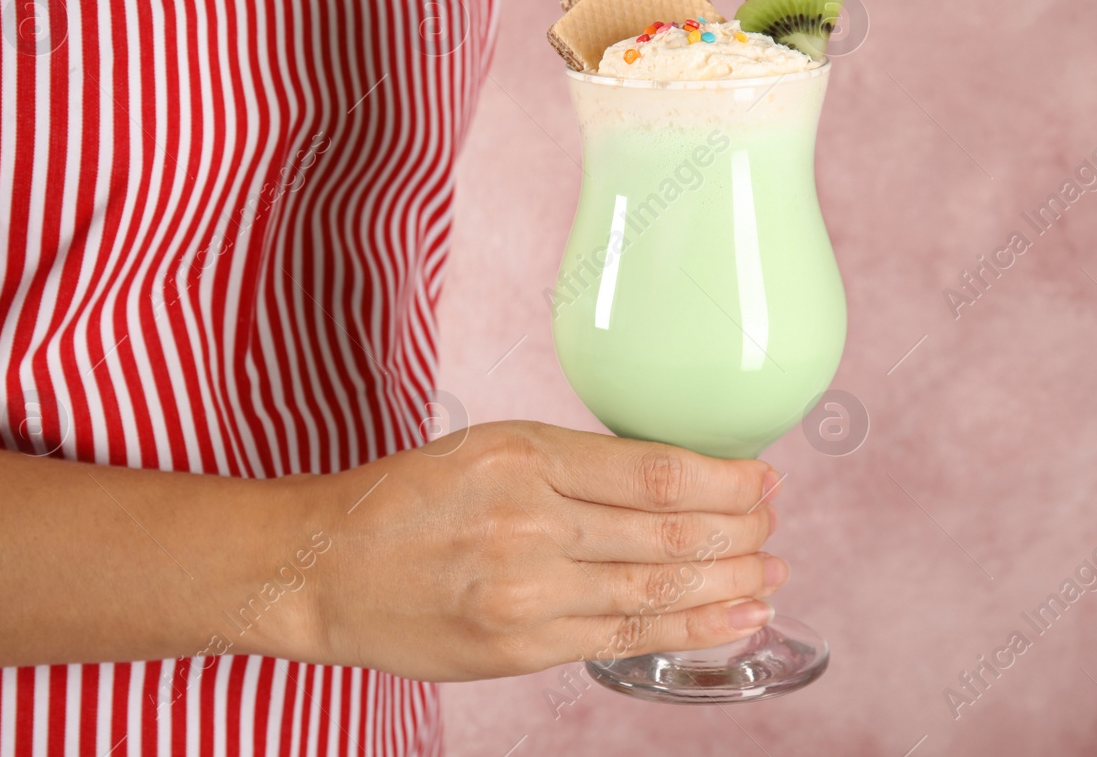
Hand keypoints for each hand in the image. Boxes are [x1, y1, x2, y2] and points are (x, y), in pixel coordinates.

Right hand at [282, 421, 785, 680]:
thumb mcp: (488, 448)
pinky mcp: (519, 648)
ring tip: (771, 578)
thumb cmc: (403, 500)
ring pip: (657, 589)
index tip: (761, 479)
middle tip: (774, 528)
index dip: (725, 480)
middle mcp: (529, 523)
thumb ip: (574, 467)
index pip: (655, 471)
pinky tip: (732, 621)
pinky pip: (623, 637)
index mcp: (523, 456)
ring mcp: (526, 593)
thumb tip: (671, 480)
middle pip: (668, 531)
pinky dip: (689, 629)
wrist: (323, 568)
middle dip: (739, 533)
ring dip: (730, 586)